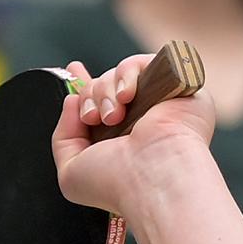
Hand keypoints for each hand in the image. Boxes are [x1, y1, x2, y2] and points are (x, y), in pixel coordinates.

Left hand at [51, 56, 216, 215]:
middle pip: (103, 84)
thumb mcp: (71, 170)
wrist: (154, 177)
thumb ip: (63, 136)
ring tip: (112, 116)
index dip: (84, 85)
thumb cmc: (116, 182)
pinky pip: (145, 61)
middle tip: (93, 118)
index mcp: (119, 136)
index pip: (100, 101)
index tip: (73, 68)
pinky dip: (127, 73)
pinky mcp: (179, 85)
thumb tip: (72, 99)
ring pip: (120, 72)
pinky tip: (126, 96)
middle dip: (89, 96)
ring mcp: (161, 101)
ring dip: (105, 90)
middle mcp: (141, 119)